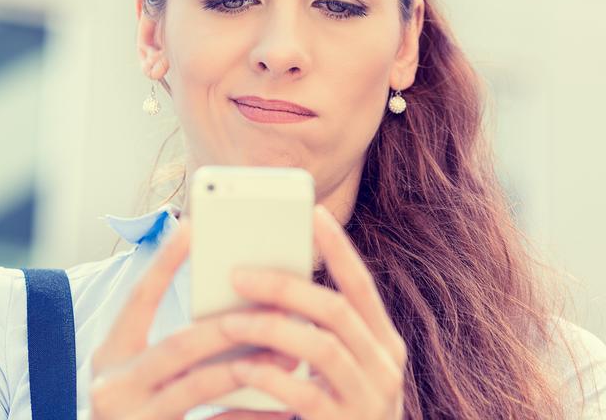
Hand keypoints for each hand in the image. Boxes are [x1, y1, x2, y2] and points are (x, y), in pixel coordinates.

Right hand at [90, 216, 297, 419]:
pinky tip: (281, 406)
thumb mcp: (138, 372)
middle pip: (179, 344)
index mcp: (111, 356)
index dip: (165, 262)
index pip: (139, 299)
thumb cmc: (138, 408)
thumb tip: (232, 299)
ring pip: (199, 385)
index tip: (192, 226)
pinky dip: (249, 416)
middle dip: (230, 324)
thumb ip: (172, 343)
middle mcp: (113, 386)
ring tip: (288, 354)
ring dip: (249, 367)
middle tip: (273, 308)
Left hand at [217, 204, 406, 419]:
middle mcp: (385, 365)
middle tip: (238, 273)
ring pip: (320, 346)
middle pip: (336, 309)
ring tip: (228, 320)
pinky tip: (239, 371)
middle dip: (285, 286)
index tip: (313, 212)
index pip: (361, 284)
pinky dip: (268, 378)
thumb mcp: (337, 366)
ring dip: (270, 328)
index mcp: (383, 340)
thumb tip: (267, 283)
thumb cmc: (337, 410)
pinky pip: (304, 394)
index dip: (338, 247)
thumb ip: (317, 329)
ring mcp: (370, 399)